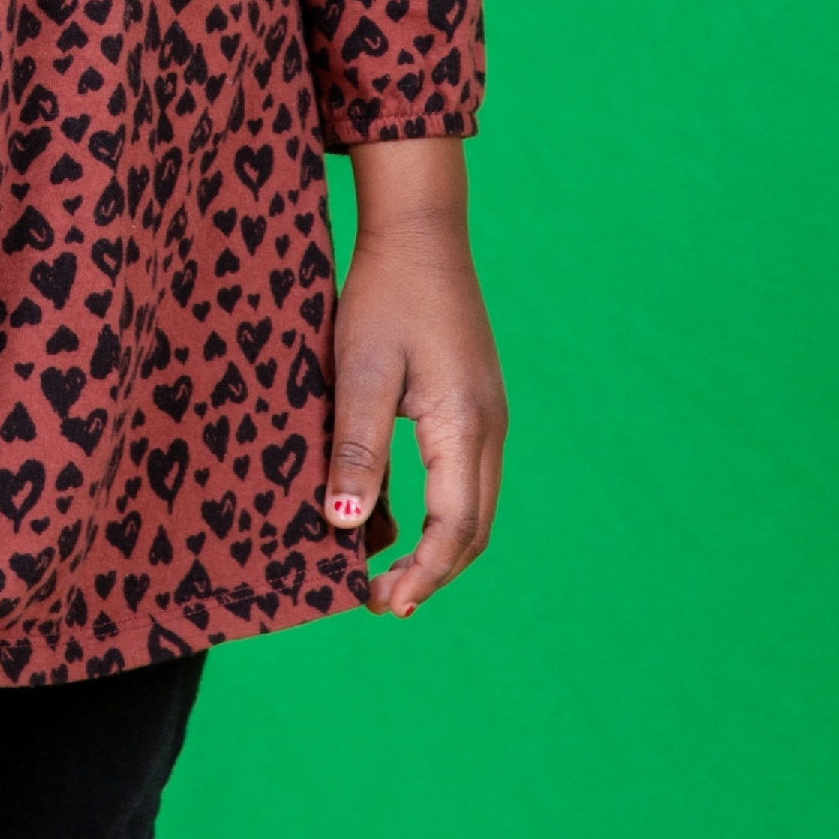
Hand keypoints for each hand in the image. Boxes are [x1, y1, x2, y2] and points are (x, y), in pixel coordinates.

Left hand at [325, 136, 506, 617]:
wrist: (419, 231)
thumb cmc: (384, 293)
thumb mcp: (359, 369)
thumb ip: (359, 448)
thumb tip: (349, 526)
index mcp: (465, 424)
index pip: (455, 527)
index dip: (424, 576)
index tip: (383, 607)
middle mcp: (489, 428)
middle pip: (472, 527)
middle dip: (431, 573)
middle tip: (376, 602)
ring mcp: (486, 415)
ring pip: (471, 505)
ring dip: (435, 545)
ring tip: (382, 573)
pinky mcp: (472, 403)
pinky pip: (462, 476)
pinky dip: (435, 510)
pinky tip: (390, 518)